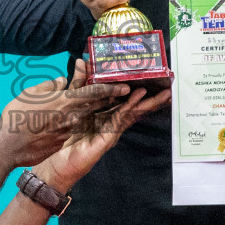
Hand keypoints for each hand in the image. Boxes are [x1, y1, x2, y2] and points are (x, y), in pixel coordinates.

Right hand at [0, 60, 132, 167]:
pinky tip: (74, 120)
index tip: (125, 86)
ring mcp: (68, 131)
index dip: (111, 88)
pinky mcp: (62, 141)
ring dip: (94, 110)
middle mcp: (71, 117)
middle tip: (122, 92)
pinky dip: (76, 123)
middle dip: (110, 99)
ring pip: (86, 117)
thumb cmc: (15, 118)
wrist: (8, 149)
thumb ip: (50, 86)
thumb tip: (63, 81)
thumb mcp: (29, 93)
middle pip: (96, 105)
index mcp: (64, 102)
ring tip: (101, 103)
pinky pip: (73, 128)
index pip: (94, 92)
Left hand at [34, 72, 170, 192]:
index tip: (155, 81)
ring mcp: (110, 132)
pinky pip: (118, 121)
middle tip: (169, 89)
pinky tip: (136, 100)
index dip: (140, 91)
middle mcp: (111, 123)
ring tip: (163, 94)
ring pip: (131, 114)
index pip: (126, 101)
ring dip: (147, 103)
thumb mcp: (70, 104)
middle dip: (152, 99)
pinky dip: (128, 109)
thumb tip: (81, 60)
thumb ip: (77, 83)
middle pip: (134, 108)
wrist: (56, 164)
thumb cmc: (62, 135)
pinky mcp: (106, 140)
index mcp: (105, 115)